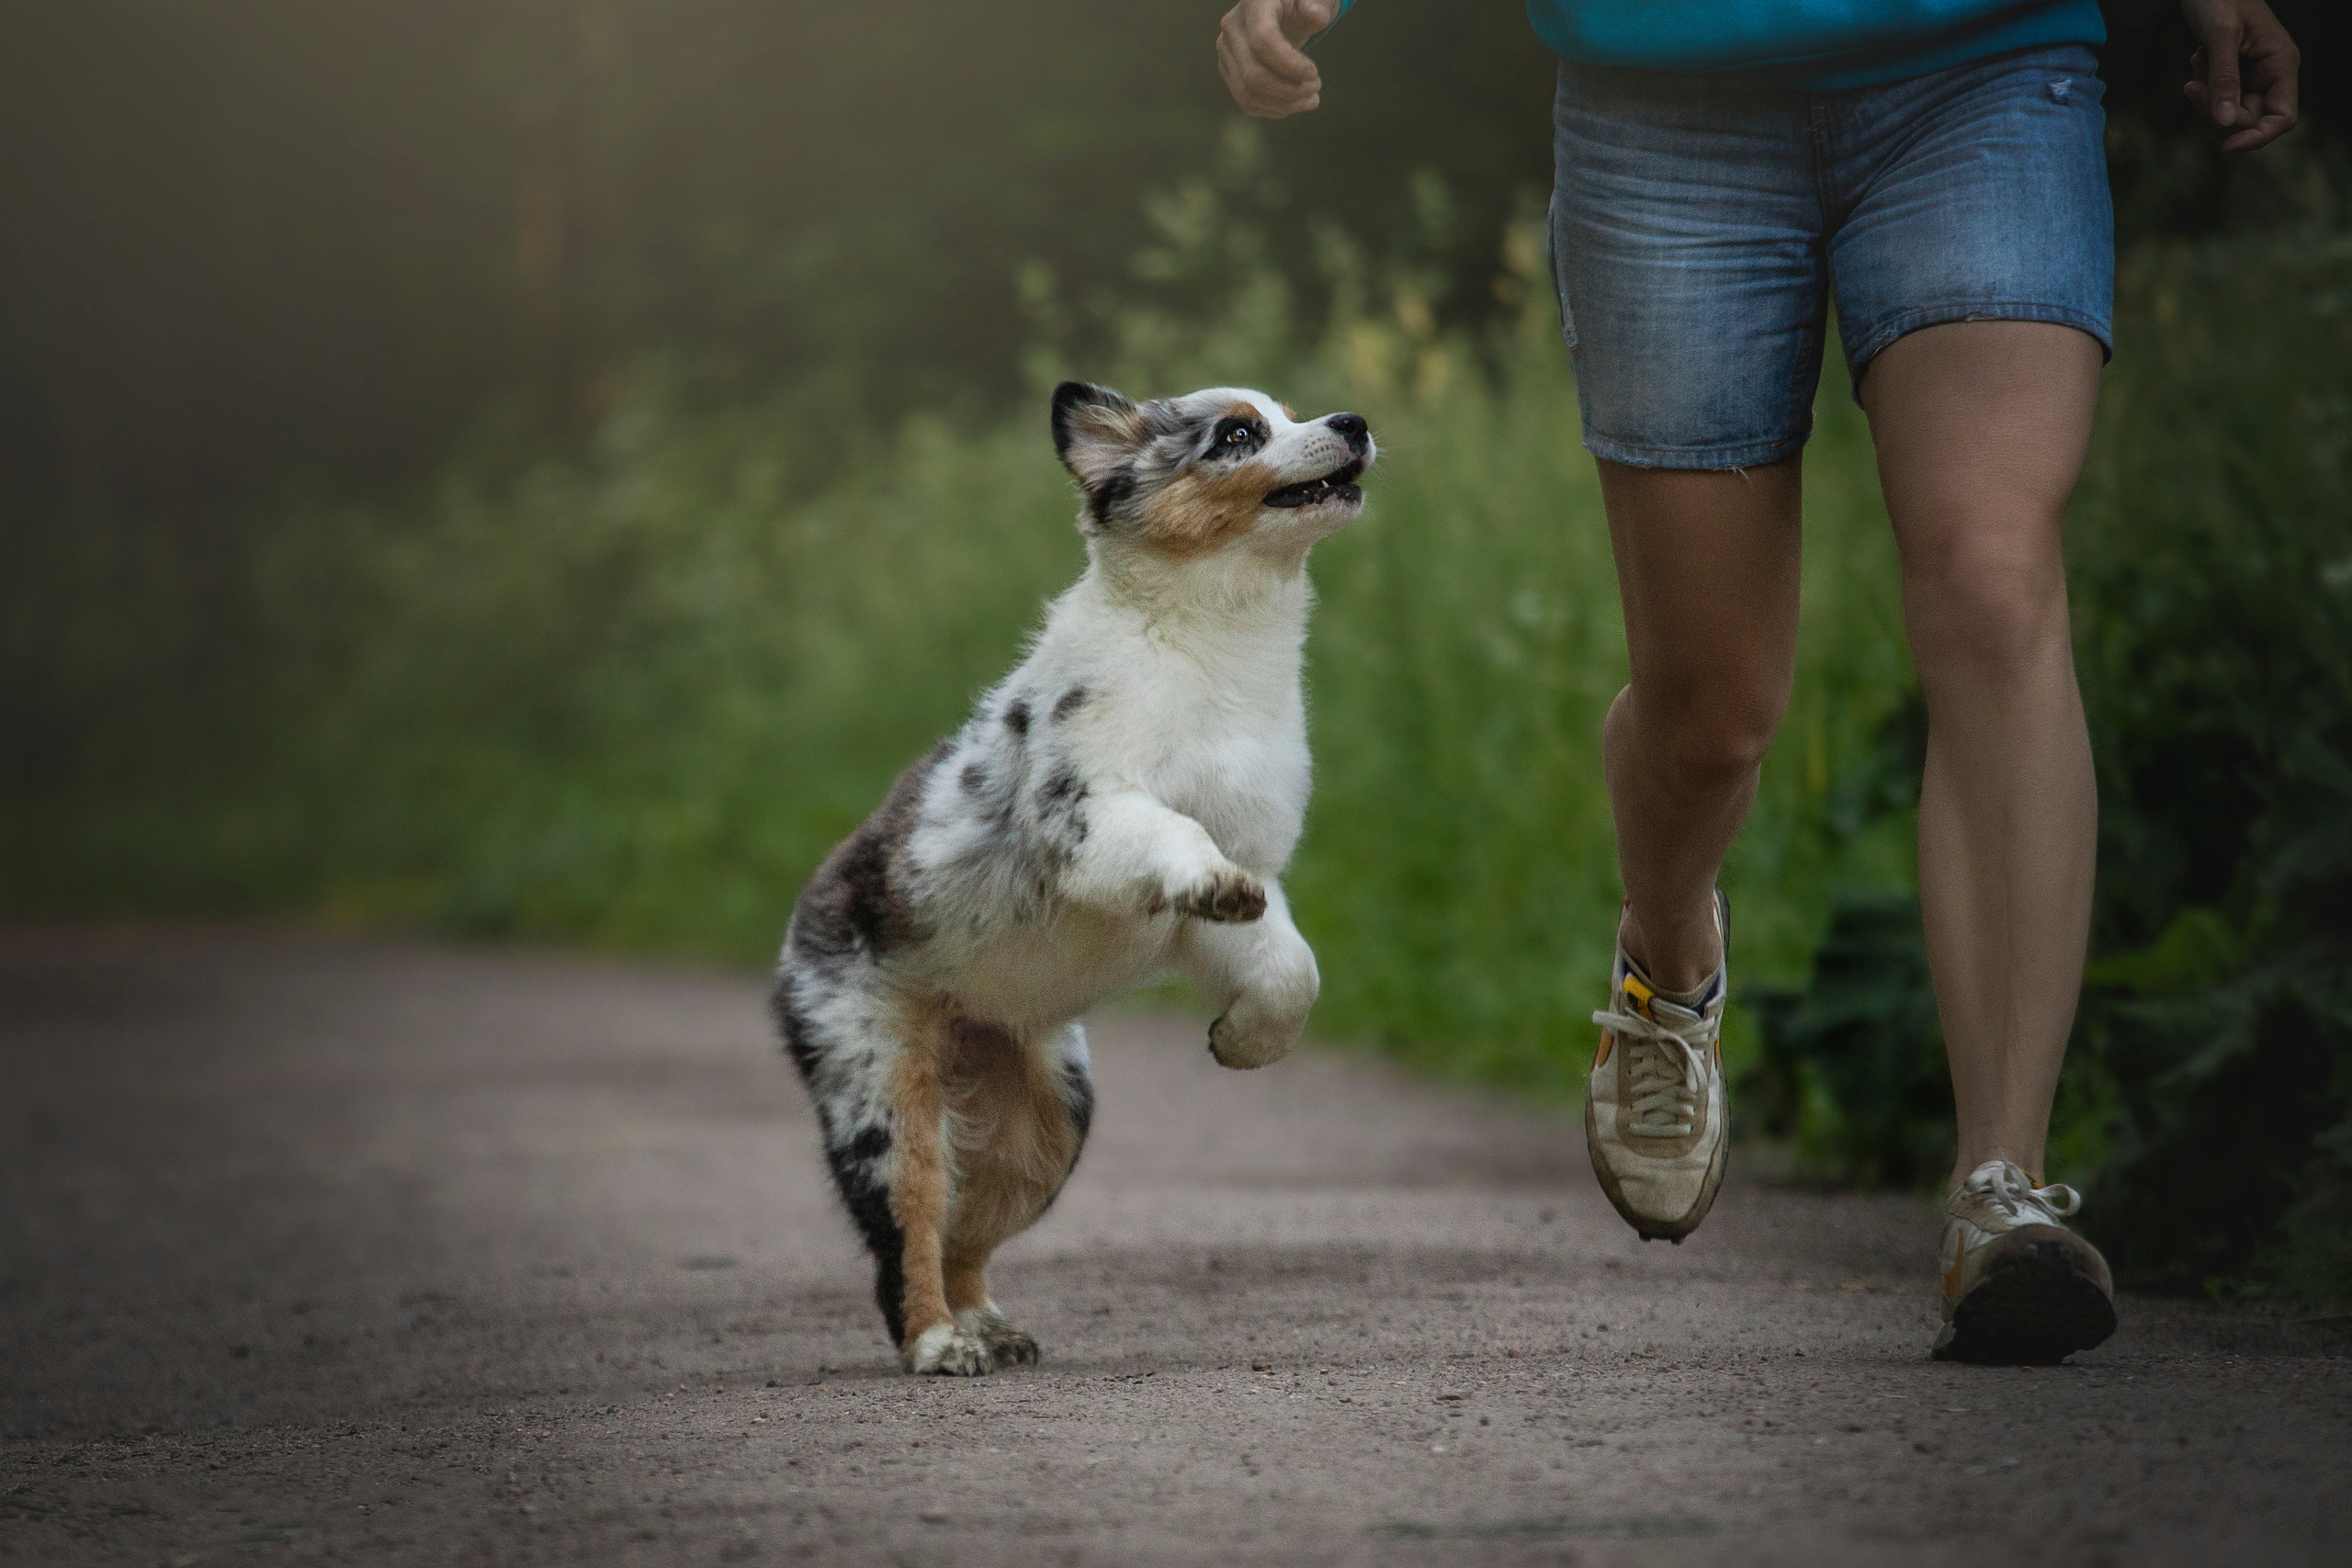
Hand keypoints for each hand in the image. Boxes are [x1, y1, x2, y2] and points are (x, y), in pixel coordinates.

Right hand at [1216, 0, 1333, 118]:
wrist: (1282, 8)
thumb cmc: (1301, 1)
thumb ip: (1318, 3)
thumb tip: (1316, 15)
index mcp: (1254, 3)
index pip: (1263, 41)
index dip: (1289, 64)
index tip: (1313, 73)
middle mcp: (1232, 27)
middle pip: (1253, 73)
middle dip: (1288, 90)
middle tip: (1316, 88)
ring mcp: (1226, 50)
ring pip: (1247, 92)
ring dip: (1283, 104)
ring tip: (1310, 99)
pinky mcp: (1228, 69)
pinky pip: (1246, 99)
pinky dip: (1273, 109)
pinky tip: (1294, 104)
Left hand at [2179, 0, 2299, 151]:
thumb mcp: (2220, 35)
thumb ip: (2224, 77)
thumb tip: (2226, 122)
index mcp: (2281, 63)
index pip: (2282, 117)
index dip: (2257, 137)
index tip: (2225, 146)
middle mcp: (2271, 71)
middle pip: (2249, 118)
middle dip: (2216, 110)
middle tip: (2190, 87)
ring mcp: (2253, 72)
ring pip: (2229, 109)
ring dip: (2206, 95)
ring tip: (2198, 59)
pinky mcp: (2234, 71)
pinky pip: (2218, 95)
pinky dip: (2203, 84)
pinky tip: (2198, 56)